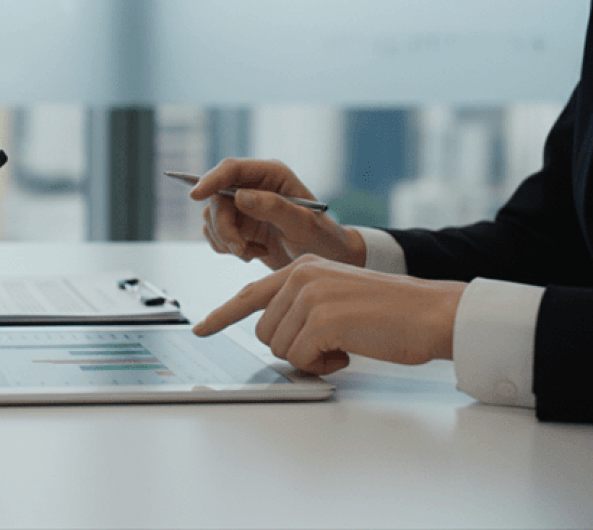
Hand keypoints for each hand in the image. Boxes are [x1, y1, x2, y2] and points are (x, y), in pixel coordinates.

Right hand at [191, 158, 364, 269]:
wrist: (327, 263)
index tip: (195, 195)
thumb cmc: (324, 240)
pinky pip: (215, 234)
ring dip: (226, 240)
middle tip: (239, 248)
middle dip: (224, 226)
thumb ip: (273, 208)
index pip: (232, 169)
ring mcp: (244, 207)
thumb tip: (239, 196)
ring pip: (212, 218)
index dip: (210, 179)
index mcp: (272, 175)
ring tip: (253, 252)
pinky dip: (227, 248)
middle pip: (217, 198)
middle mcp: (254, 187)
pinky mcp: (238, 226)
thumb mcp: (304, 225)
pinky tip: (253, 253)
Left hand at [192, 255, 465, 374]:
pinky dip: (323, 365)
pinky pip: (301, 358)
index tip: (201, 330)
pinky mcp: (321, 320)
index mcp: (302, 268)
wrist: (432, 313)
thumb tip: (275, 337)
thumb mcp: (337, 296)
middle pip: (265, 332)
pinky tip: (349, 352)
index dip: (223, 316)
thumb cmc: (392, 312)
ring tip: (345, 343)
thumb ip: (302, 307)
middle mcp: (300, 277)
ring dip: (311, 357)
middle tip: (332, 343)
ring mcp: (309, 297)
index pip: (250, 294)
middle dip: (295, 348)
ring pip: (280, 347)